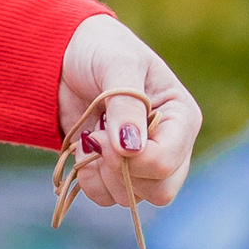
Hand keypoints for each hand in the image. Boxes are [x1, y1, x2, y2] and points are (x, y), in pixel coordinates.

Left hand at [57, 15, 201, 208]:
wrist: (67, 57)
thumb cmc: (101, 50)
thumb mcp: (117, 65)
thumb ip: (126, 105)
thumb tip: (131, 149)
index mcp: (182, 117)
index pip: (167, 161)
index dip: (134, 159)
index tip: (103, 133)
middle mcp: (170, 145)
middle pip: (159, 190)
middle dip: (121, 171)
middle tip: (97, 137)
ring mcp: (144, 162)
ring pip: (132, 198)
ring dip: (102, 174)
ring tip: (91, 137)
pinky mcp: (116, 171)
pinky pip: (106, 197)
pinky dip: (89, 180)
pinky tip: (84, 149)